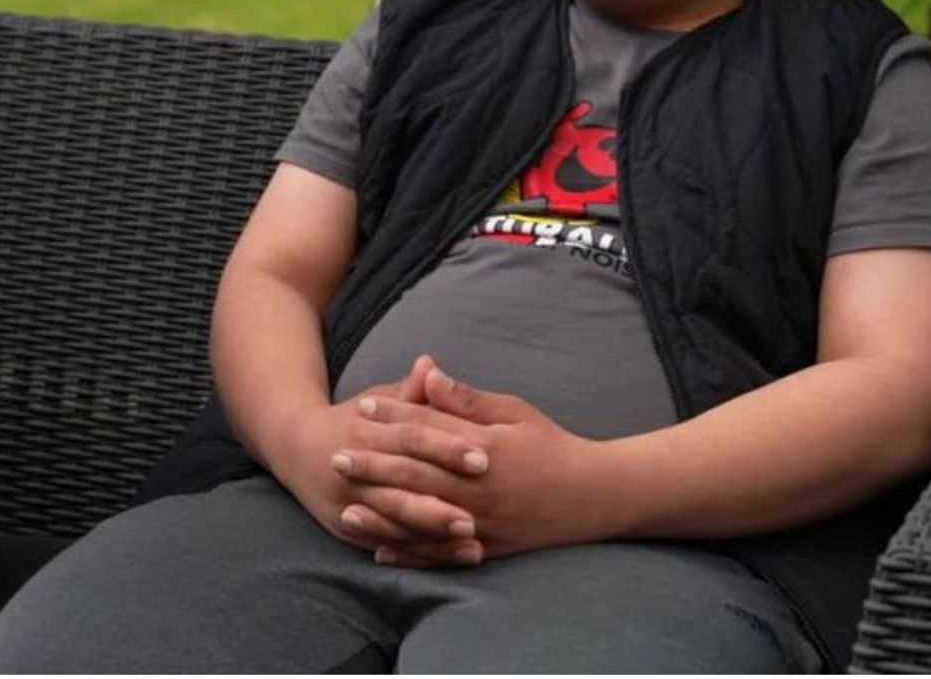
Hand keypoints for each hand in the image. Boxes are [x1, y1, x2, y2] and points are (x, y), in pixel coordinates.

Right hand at [269, 357, 486, 559]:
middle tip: (478, 516)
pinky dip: (418, 553)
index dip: (446, 448)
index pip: (410, 439)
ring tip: (471, 544)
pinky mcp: (347, 529)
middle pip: (399, 488)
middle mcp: (351, 470)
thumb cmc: (351, 420)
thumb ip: (409, 391)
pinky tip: (450, 557)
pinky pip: (386, 544)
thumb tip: (431, 364)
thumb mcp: (377, 400)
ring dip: (432, 536)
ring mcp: (346, 502)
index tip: (483, 458)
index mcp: (364, 432)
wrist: (294, 446)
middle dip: (439, 505)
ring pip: (392, 523)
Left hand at [334, 361, 609, 562]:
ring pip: (422, 522)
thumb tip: (428, 374)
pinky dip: (410, 554)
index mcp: (484, 450)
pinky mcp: (488, 549)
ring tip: (345, 510)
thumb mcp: (513, 412)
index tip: (361, 407)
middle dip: (373, 467)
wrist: (595, 495)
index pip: (428, 430)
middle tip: (335, 458)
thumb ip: (467, 400)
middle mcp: (480, 490)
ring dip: (381, 517)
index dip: (393, 417)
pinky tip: (380, 551)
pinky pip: (442, 555)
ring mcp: (483, 524)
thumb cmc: (551, 445)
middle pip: (416, 477)